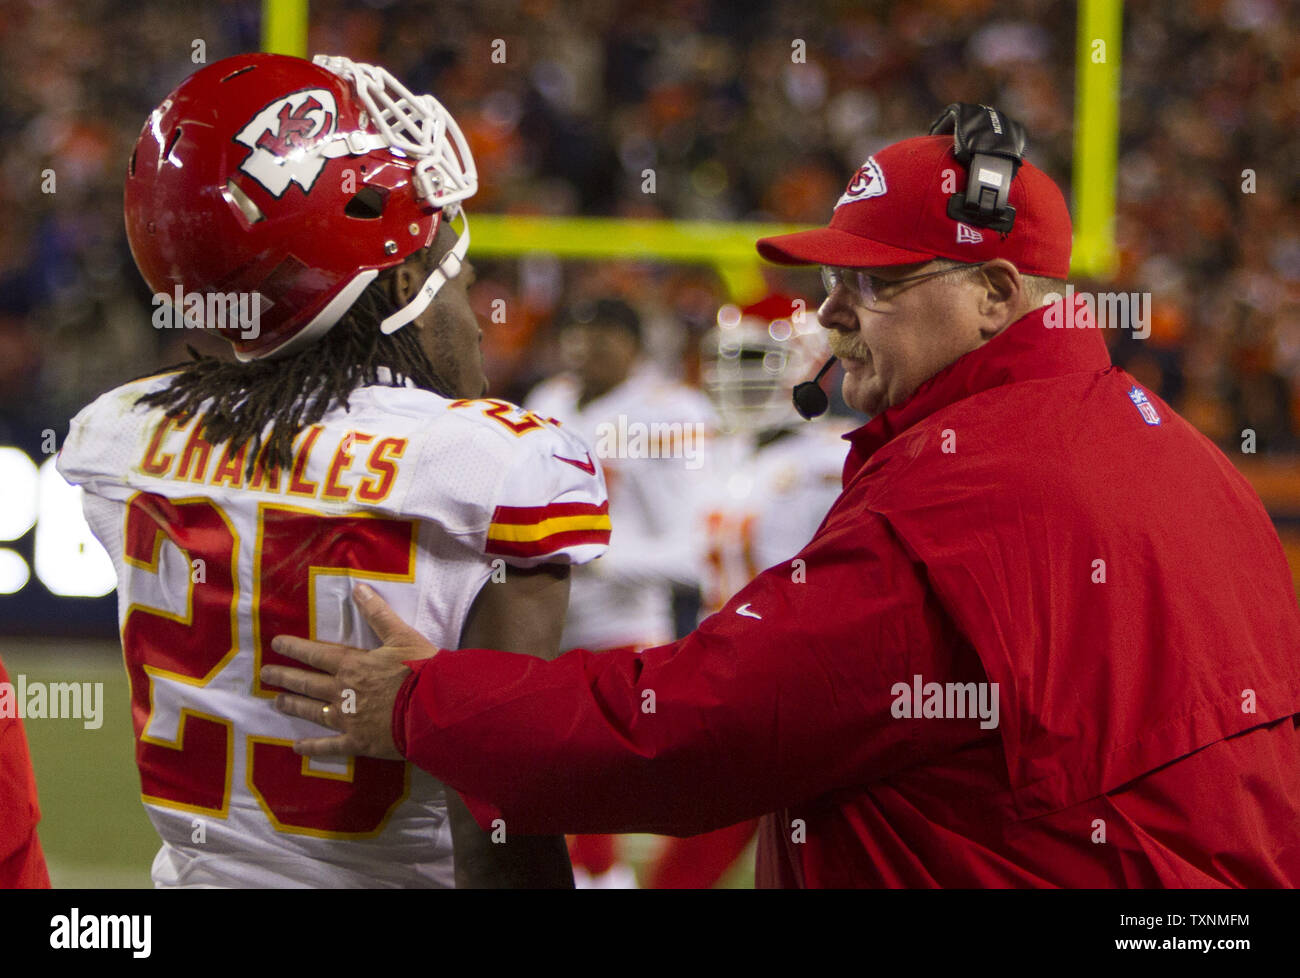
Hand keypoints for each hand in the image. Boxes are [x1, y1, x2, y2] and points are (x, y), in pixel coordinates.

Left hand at [261, 583, 439, 759]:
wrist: (433, 709)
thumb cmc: (420, 670)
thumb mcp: (401, 635)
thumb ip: (378, 614)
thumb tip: (358, 589)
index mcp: (352, 665)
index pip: (316, 654)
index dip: (295, 648)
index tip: (276, 644)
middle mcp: (342, 691)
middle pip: (307, 683)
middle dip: (284, 677)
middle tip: (265, 675)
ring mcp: (347, 719)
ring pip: (313, 711)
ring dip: (294, 706)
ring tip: (277, 702)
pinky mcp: (357, 741)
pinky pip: (329, 746)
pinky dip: (313, 747)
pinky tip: (297, 748)